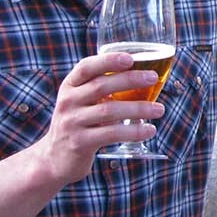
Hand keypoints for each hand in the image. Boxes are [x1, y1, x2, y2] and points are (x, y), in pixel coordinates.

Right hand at [34, 52, 164, 183]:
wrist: (55, 158)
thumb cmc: (79, 123)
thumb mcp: (82, 101)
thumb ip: (102, 87)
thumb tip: (144, 74)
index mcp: (70, 86)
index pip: (86, 67)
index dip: (108, 60)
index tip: (130, 58)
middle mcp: (68, 101)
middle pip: (101, 86)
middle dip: (130, 79)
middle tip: (153, 78)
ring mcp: (72, 122)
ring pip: (109, 110)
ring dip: (138, 108)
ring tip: (160, 109)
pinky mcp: (80, 142)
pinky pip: (111, 134)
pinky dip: (133, 131)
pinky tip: (150, 130)